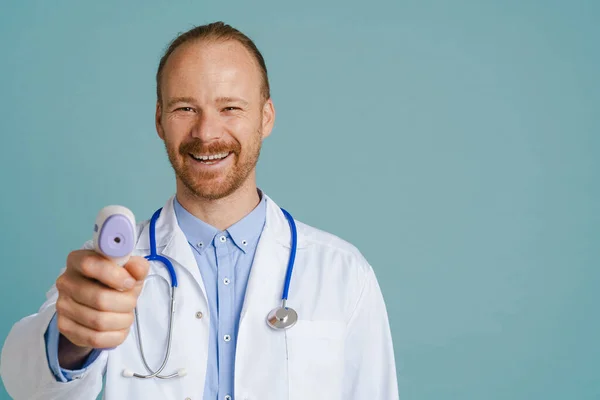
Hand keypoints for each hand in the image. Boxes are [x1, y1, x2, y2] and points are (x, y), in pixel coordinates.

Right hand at [55, 250, 148, 366]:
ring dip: (122, 320)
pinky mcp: (65, 327)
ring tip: (126, 314)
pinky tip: (119, 327)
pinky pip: (94, 338)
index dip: (114, 275)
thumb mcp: (130, 270)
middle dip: (125, 302)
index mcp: (78, 260)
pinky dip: (115, 335)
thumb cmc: (115, 282)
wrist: (100, 304)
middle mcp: (65, 282)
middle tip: (132, 301)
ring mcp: (62, 306)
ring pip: (99, 321)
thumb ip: (137, 266)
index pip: (89, 265)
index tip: (130, 283)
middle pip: (99, 298)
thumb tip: (137, 269)